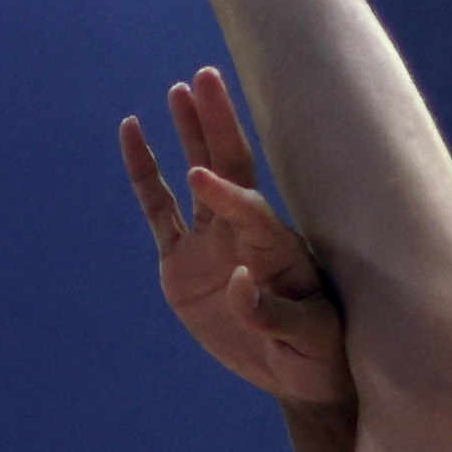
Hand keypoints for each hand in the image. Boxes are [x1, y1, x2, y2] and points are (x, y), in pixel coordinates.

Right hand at [120, 69, 347, 406]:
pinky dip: (145, 173)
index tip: (200, 178)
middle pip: (231, 168)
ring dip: (191, 134)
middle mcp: (244, 234)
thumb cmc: (317, 352)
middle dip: (218, 126)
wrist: (297, 372)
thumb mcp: (309, 339)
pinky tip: (134, 133)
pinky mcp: (181, 261)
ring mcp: (211, 243)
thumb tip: (241, 283)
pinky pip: (157, 209)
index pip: (251, 211)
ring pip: (196, 177)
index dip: (227, 195)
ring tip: (179, 91)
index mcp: (278, 248)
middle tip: (205, 79)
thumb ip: (275, 315)